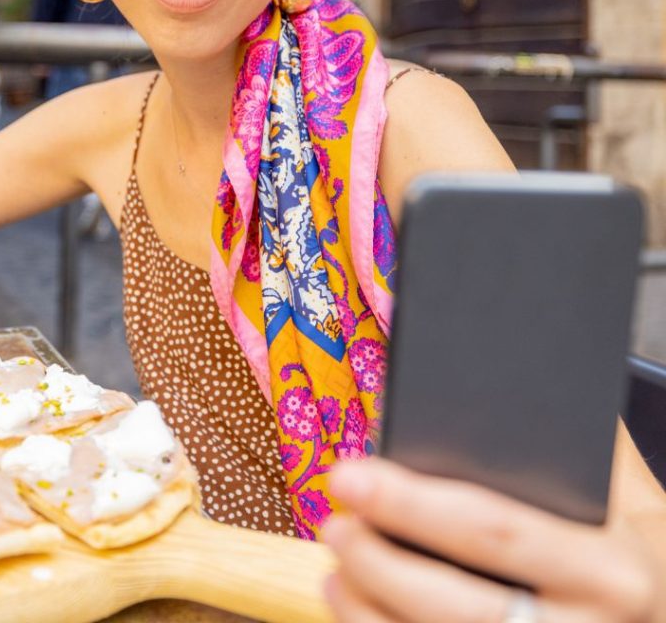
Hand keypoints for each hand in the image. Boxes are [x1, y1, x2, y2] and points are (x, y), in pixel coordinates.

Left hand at [322, 458, 658, 622]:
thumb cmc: (645, 550)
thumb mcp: (636, 496)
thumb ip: (578, 442)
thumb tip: (498, 369)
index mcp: (612, 570)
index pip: (492, 531)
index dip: (409, 504)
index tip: (349, 475)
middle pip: (457, 605)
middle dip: (378, 562)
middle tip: (333, 522)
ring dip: (371, 614)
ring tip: (337, 569)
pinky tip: (358, 614)